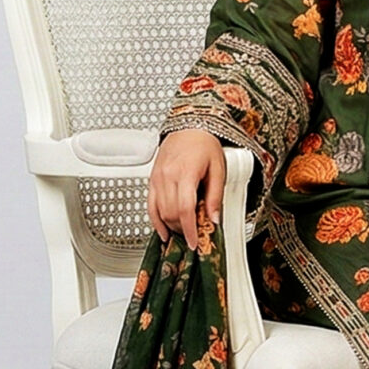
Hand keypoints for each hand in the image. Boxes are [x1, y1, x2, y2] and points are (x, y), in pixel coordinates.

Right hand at [149, 128, 227, 252]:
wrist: (189, 126)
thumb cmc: (204, 144)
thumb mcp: (218, 169)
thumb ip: (215, 196)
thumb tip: (214, 219)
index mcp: (186, 173)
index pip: (185, 209)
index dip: (189, 230)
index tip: (194, 242)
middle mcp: (168, 176)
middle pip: (171, 213)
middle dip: (182, 229)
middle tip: (193, 235)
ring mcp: (157, 178)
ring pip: (159, 211)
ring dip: (170, 226)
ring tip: (182, 232)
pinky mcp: (152, 180)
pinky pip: (150, 205)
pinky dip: (155, 220)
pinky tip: (162, 230)